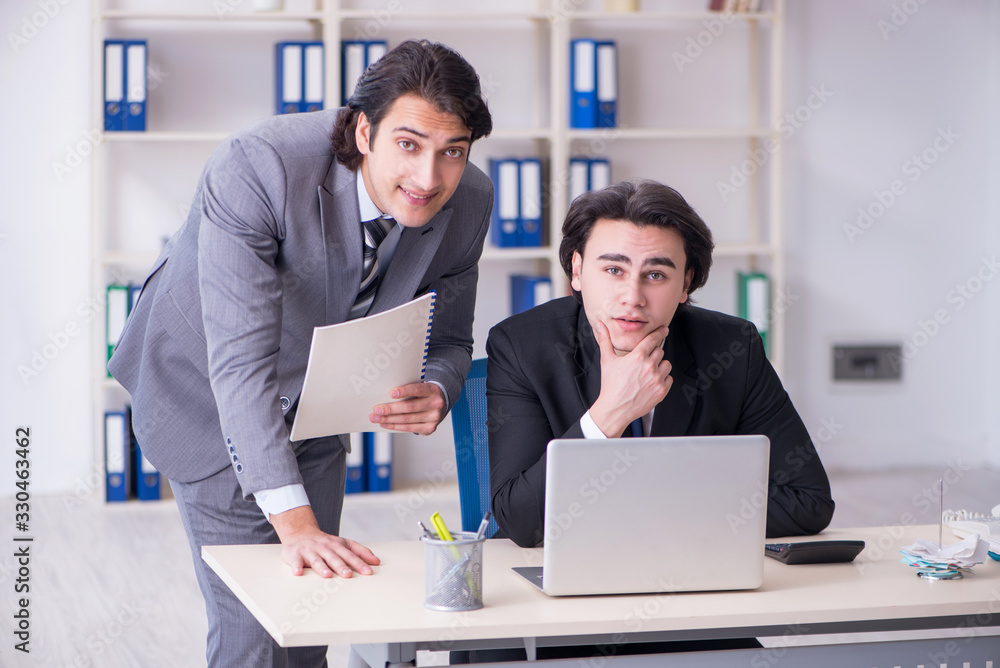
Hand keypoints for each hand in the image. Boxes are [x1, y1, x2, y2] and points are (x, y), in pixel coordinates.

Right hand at [271, 506, 379, 577]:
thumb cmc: (325, 543)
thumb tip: (377, 562)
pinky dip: (296, 566)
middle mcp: (324, 547)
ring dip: (322, 568)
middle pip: (334, 558)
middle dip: (341, 566)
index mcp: (337, 545)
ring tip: (327, 575)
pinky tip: (298, 573)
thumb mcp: (344, 543)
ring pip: (317, 560)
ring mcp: (309, 551)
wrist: (300, 532)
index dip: (359, 563)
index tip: (368, 572)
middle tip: (348, 575)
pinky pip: (295, 561)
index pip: (350, 555)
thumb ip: (360, 552)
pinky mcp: (295, 554)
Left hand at [370, 382, 445, 434]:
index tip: (391, 393)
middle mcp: (436, 404)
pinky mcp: (430, 428)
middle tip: (377, 409)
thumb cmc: (425, 395)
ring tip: (377, 418)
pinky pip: (409, 428)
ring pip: (407, 419)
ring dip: (389, 419)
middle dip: (390, 409)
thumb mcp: (421, 388)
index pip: (417, 389)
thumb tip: (385, 396)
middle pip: (409, 407)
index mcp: (433, 390)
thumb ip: (408, 390)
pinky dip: (395, 426)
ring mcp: (434, 418)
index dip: (404, 391)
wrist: (440, 404)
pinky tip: (386, 424)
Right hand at [588, 321, 672, 437]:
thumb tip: (600, 325)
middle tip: (643, 362)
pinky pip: (669, 378)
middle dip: (653, 354)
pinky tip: (651, 382)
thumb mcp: (606, 360)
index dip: (659, 332)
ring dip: (660, 366)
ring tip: (648, 372)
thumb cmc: (610, 385)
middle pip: (660, 351)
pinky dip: (663, 379)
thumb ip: (604, 340)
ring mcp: (656, 379)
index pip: (653, 339)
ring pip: (666, 364)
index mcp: (637, 357)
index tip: (664, 330)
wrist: (615, 408)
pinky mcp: (661, 390)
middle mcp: (649, 367)